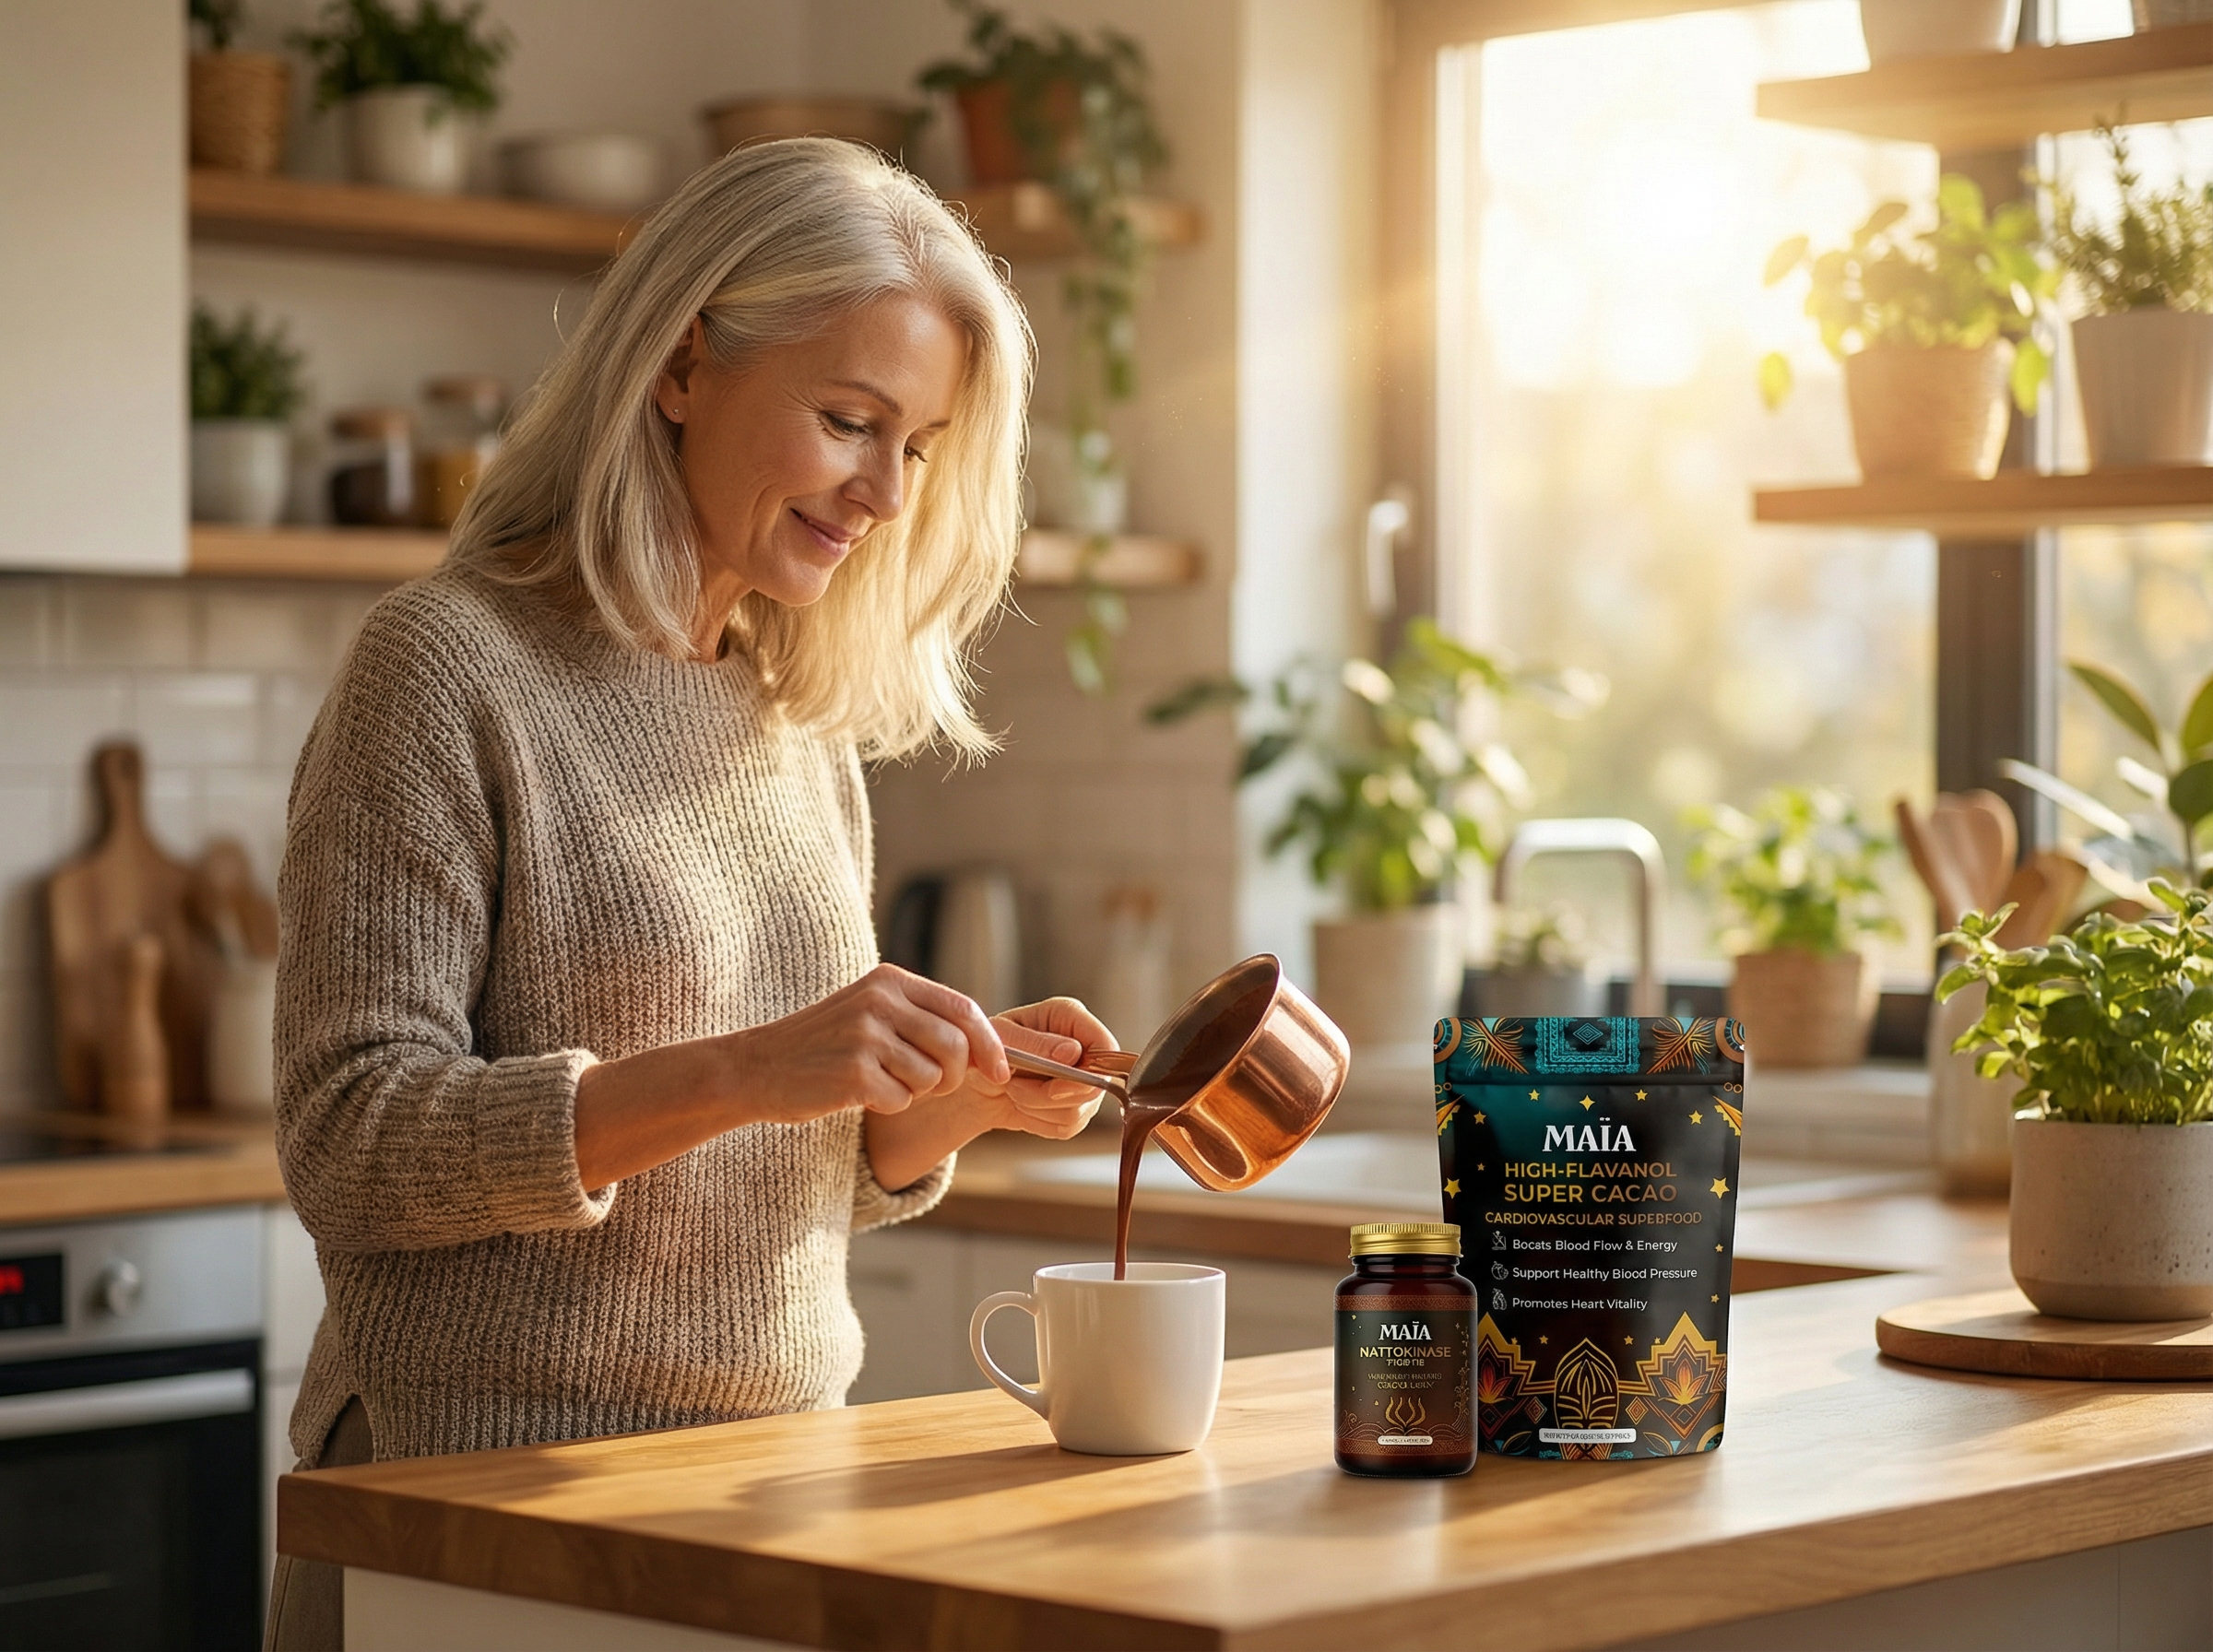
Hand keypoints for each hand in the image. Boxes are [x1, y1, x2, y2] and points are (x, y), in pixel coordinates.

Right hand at [724, 962, 1008, 1122]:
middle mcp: (880, 1001)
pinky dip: (887, 1105)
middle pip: (956, 1048)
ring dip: (913, 1091)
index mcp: (890, 981)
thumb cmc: (823, 1045)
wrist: (757, 1066)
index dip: (990, 1045)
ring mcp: (866, 1035)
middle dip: (952, 1077)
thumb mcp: (871, 1012)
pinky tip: (858, 1093)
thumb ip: (923, 1019)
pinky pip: (901, 1100)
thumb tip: (990, 1048)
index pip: (964, 1010)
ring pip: (931, 1078)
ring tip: (878, 1080)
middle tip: (922, 1084)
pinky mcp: (853, 1072)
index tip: (1001, 1072)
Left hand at [961, 997, 1116, 1140]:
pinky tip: (1024, 1106)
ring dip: (1038, 1108)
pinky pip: (1069, 1127)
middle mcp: (1084, 1047)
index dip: (1088, 1073)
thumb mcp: (999, 1037)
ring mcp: (1084, 1080)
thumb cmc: (984, 1050)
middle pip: (1094, 1086)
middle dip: (1049, 1095)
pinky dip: (1040, 1122)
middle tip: (1014, 1087)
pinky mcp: (1077, 1107)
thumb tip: (1073, 1052)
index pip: (1106, 1047)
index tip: (1054, 1086)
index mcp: (1070, 1018)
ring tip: (1014, 1091)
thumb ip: (1034, 1043)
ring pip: (1079, 1111)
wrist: (976, 1082)